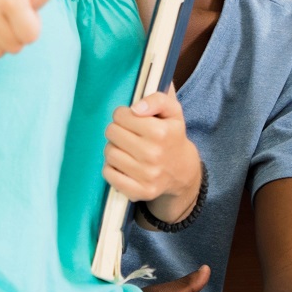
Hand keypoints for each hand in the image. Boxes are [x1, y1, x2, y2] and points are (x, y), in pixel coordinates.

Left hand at [105, 88, 202, 219]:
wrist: (182, 171)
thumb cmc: (173, 136)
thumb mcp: (173, 111)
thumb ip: (157, 99)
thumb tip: (135, 108)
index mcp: (161, 132)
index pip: (121, 116)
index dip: (123, 114)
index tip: (130, 118)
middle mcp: (153, 154)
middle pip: (112, 132)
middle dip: (117, 129)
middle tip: (126, 133)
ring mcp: (146, 175)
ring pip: (109, 153)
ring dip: (114, 148)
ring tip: (125, 148)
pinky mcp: (139, 191)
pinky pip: (109, 174)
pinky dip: (111, 168)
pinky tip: (122, 163)